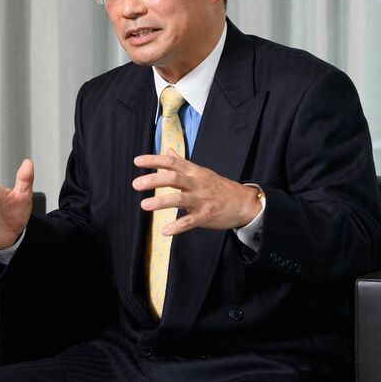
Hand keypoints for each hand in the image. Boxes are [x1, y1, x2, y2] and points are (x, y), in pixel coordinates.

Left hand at [132, 149, 260, 235]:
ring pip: (179, 199)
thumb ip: (183, 163)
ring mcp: (202, 200)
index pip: (172, 162)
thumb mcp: (201, 171)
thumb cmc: (219, 187)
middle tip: (136, 184)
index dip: (154, 160)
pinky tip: (165, 231)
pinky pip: (190, 222)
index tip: (137, 161)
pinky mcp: (206, 216)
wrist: (244, 203)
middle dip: (153, 180)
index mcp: (195, 171)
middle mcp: (197, 183)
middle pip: (173, 178)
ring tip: (144, 205)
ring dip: (161, 202)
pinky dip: (177, 227)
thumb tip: (168, 150)